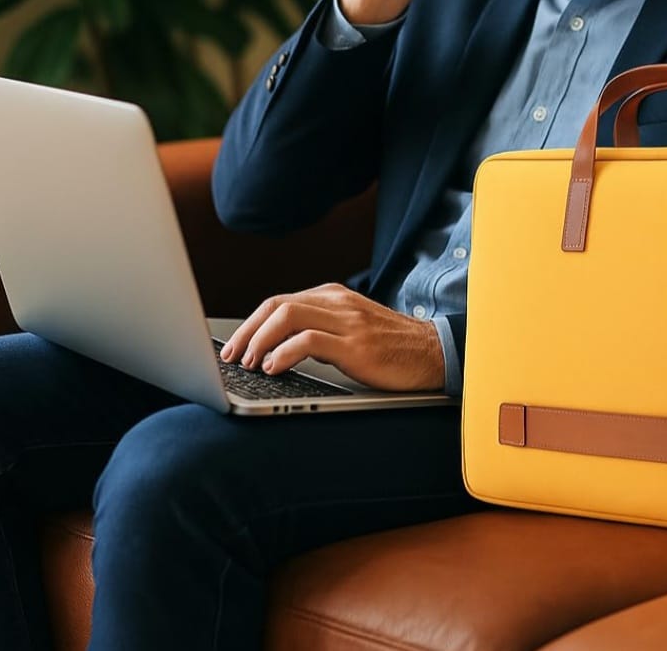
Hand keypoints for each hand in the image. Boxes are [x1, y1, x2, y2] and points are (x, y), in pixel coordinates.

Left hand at [219, 284, 445, 391]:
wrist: (434, 353)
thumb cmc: (392, 348)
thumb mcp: (352, 331)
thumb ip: (320, 330)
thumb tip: (278, 349)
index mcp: (335, 297)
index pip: (280, 301)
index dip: (252, 324)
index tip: (235, 346)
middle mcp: (338, 303)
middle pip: (277, 305)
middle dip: (248, 331)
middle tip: (231, 357)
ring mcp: (348, 321)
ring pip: (288, 316)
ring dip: (259, 341)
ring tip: (248, 364)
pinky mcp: (356, 344)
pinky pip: (309, 340)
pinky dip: (283, 353)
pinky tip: (274, 368)